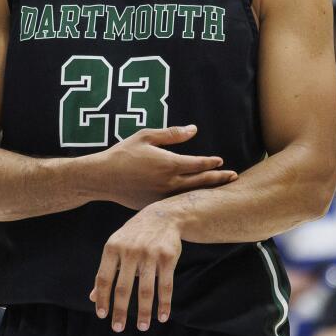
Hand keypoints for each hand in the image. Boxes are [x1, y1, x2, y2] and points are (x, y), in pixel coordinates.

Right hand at [86, 125, 235, 209]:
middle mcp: (169, 182)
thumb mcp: (146, 136)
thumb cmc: (123, 153)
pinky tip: (195, 201)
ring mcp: (162, 197)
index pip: (198, 164)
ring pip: (190, 195)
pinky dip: (188, 201)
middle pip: (201, 181)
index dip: (212, 163)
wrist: (101, 178)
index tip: (220, 161)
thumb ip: (172, 134)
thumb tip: (194, 129)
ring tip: (221, 190)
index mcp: (169, 164)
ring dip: (206, 191)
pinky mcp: (154, 206)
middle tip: (233, 177)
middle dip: (218, 178)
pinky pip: (175, 203)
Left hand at [90, 206, 182, 332]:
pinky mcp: (168, 257)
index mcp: (113, 248)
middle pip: (123, 288)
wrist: (164, 216)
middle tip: (118, 328)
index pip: (104, 279)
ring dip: (144, 312)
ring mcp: (150, 253)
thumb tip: (94, 298)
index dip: (103, 299)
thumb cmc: (134, 236)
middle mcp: (130, 250)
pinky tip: (162, 316)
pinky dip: (164, 303)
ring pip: (145, 289)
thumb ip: (106, 272)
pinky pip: (165, 285)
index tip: (103, 316)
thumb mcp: (116, 248)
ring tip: (143, 327)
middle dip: (121, 311)